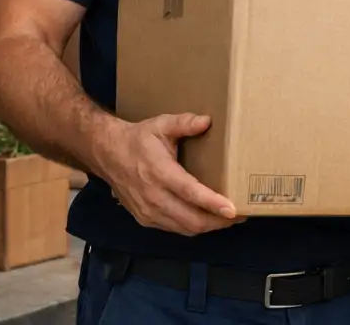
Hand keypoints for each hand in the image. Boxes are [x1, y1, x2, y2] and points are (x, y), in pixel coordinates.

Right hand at [97, 113, 243, 235]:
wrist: (108, 154)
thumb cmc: (139, 139)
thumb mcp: (161, 124)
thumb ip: (184, 122)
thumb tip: (207, 121)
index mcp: (160, 173)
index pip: (190, 193)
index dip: (213, 203)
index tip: (233, 209)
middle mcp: (153, 197)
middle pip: (190, 219)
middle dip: (218, 221)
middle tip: (240, 215)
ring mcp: (148, 212)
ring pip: (183, 228)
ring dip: (208, 227)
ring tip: (229, 219)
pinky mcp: (145, 219)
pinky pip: (174, 229)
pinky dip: (193, 227)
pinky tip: (207, 219)